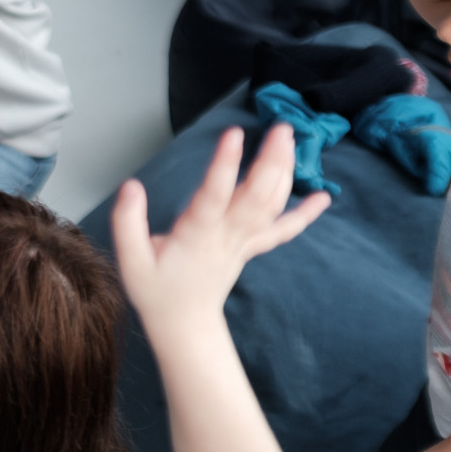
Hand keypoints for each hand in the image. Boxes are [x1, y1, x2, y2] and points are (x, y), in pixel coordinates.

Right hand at [110, 124, 327, 342]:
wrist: (183, 323)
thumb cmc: (156, 290)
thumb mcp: (130, 260)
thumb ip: (127, 222)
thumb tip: (131, 186)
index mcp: (195, 236)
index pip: (212, 196)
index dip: (223, 166)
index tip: (233, 134)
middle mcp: (225, 236)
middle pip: (255, 196)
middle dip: (271, 161)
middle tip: (282, 128)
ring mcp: (242, 242)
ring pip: (270, 205)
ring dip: (285, 172)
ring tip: (291, 140)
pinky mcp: (250, 247)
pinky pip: (282, 230)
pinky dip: (304, 215)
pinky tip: (323, 197)